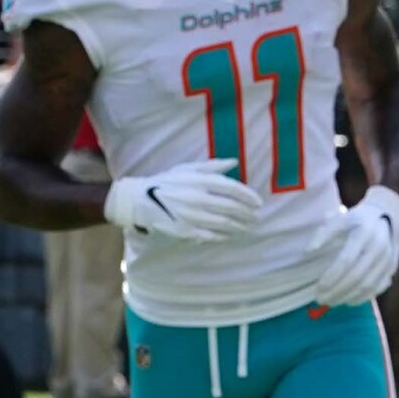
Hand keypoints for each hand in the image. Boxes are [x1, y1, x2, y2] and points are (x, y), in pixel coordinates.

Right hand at [105, 156, 263, 241]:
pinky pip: (211, 234)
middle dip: (248, 213)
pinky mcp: (186, 230)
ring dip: (240, 226)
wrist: (140, 200)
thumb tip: (234, 162)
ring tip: (249, 227)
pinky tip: (231, 234)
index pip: (232, 189)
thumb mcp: (187, 168)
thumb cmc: (166, 182)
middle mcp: (198, 198)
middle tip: (256, 217)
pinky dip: (224, 235)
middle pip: (232, 208)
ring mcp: (192, 216)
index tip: (258, 203)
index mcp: (200, 181)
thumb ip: (212, 166)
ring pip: (224, 223)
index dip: (249, 196)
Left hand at [305, 185, 398, 310]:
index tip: (318, 287)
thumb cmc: (357, 220)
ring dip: (347, 296)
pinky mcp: (392, 269)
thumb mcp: (340, 219)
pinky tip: (348, 301)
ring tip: (331, 302)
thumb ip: (323, 233)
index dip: (332, 275)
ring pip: (368, 285)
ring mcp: (388, 259)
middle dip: (337, 290)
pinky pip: (378, 288)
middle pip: (357, 276)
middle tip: (320, 299)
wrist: (387, 218)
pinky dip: (362, 297)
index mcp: (364, 233)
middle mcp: (379, 247)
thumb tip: (308, 251)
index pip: (347, 259)